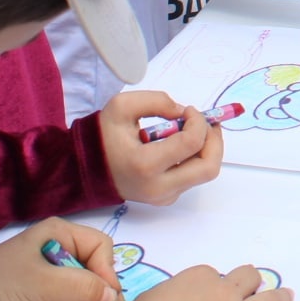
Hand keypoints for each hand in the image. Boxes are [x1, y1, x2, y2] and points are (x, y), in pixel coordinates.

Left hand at [0, 218, 125, 300]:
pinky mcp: (39, 293)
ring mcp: (48, 272)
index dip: (106, 272)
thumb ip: (82, 288)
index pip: (100, 248)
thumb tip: (113, 297)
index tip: (107, 299)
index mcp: (59, 233)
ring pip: (82, 288)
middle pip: (93, 269)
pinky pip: (68, 300)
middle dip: (96, 294)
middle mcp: (57, 249)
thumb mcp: (44, 284)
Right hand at [99, 265, 299, 300]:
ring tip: (288, 295)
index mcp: (199, 277)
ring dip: (280, 297)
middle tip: (254, 284)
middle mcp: (224, 292)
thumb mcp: (149, 300)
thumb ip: (170, 296)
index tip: (207, 294)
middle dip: (251, 281)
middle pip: (247, 279)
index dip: (210, 285)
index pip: (211, 274)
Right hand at [101, 91, 224, 206]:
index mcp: (145, 165)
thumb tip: (184, 113)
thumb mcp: (122, 106)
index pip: (192, 142)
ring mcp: (163, 197)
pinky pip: (192, 178)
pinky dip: (195, 159)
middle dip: (214, 140)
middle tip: (207, 123)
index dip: (199, 121)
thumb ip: (157, 101)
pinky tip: (182, 146)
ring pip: (204, 173)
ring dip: (207, 149)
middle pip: (208, 167)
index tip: (189, 110)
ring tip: (195, 131)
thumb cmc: (103, 137)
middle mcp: (158, 187)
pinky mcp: (165, 199)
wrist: (85, 169)